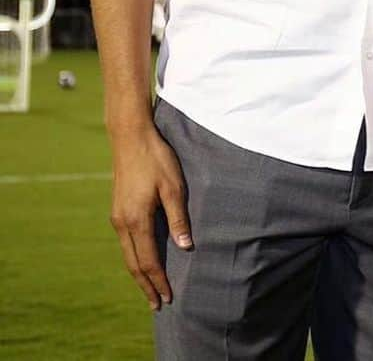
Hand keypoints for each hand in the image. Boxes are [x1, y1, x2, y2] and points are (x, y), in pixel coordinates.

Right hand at [109, 124, 191, 309]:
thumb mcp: (174, 186)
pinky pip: (126, 243)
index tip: (168, 297)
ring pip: (127, 255)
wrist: (131, 138)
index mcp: (137, 220)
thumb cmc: (157, 159)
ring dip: (139, 274)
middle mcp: (123, 223)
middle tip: (157, 304)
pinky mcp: (118, 210)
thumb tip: (186, 247)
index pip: (148, 261)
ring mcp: (117, 217)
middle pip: (133, 264)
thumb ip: (179, 218)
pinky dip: (134, 258)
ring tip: (150, 288)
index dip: (158, 281)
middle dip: (146, 285)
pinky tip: (142, 260)